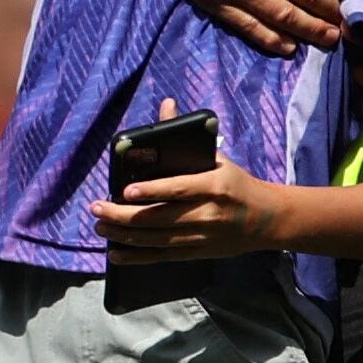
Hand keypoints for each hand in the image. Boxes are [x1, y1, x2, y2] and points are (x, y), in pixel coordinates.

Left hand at [90, 121, 286, 262]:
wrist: (266, 220)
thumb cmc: (236, 183)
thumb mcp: (218, 158)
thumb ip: (187, 136)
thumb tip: (167, 105)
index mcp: (214, 186)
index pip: (179, 188)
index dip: (152, 191)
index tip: (126, 190)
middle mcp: (207, 214)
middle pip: (159, 217)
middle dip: (123, 215)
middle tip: (97, 208)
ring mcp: (201, 237)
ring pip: (156, 239)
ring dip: (124, 235)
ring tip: (100, 225)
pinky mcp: (197, 253)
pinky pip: (162, 257)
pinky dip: (137, 257)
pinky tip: (116, 253)